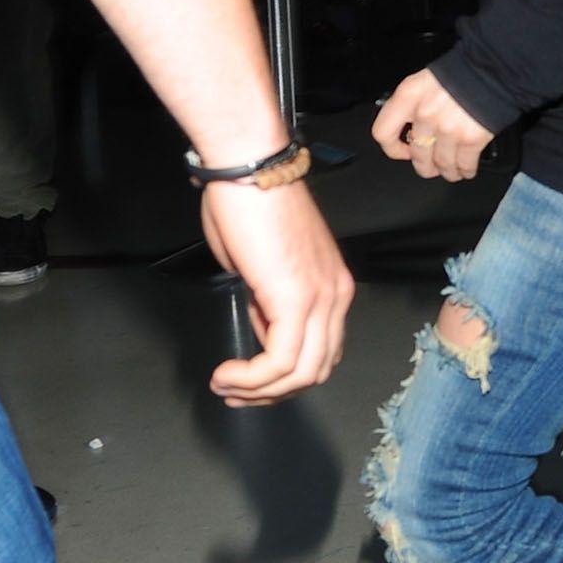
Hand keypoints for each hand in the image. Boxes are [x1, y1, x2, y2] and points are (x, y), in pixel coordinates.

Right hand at [202, 181, 354, 406]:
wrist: (249, 169)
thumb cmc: (249, 204)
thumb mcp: (263, 265)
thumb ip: (268, 299)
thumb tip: (262, 322)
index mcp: (333, 285)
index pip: (322, 351)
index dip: (286, 375)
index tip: (251, 380)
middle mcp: (336, 295)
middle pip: (315, 370)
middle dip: (273, 392)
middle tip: (236, 393)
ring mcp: (321, 299)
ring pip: (300, 373)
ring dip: (259, 391)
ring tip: (226, 387)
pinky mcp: (296, 300)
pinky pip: (280, 362)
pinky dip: (251, 379)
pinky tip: (227, 375)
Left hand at [373, 68, 492, 181]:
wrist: (493, 68)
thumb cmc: (462, 72)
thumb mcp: (426, 81)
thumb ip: (413, 105)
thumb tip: (411, 132)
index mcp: (409, 96)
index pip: (384, 133)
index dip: (393, 148)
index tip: (403, 150)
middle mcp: (425, 114)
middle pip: (417, 155)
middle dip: (425, 166)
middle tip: (430, 167)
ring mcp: (448, 129)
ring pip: (441, 164)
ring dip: (447, 171)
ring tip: (451, 171)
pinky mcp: (471, 139)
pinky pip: (464, 165)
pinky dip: (465, 171)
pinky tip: (466, 169)